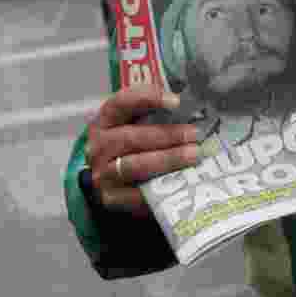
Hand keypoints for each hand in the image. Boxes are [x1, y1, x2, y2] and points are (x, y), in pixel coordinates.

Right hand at [85, 86, 200, 215]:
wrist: (116, 180)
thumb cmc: (135, 145)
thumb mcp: (139, 124)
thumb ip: (159, 114)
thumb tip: (195, 109)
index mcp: (107, 120)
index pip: (122, 103)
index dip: (148, 99)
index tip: (176, 101)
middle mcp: (100, 146)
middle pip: (132, 137)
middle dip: (167, 135)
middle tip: (195, 134)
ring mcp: (103, 173)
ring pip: (135, 165)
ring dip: (168, 159)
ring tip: (194, 155)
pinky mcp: (111, 197)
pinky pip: (137, 193)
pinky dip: (161, 185)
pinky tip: (182, 179)